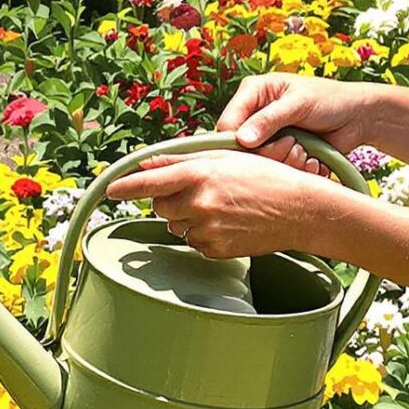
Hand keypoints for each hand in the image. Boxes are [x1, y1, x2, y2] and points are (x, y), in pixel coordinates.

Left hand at [102, 149, 343, 260]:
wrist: (298, 209)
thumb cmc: (264, 177)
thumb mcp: (223, 158)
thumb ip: (181, 162)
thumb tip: (147, 164)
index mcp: (199, 175)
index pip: (149, 182)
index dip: (126, 187)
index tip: (110, 190)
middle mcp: (199, 203)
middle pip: (161, 206)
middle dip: (170, 199)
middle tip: (198, 191)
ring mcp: (207, 229)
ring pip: (176, 225)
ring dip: (187, 217)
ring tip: (219, 206)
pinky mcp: (215, 249)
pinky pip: (194, 242)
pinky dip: (203, 233)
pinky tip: (227, 223)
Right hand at [216, 73, 370, 170]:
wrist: (360, 117)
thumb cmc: (330, 99)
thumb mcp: (298, 104)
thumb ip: (268, 119)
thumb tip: (242, 140)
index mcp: (252, 93)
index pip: (227, 123)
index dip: (236, 141)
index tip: (255, 149)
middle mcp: (255, 116)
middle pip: (241, 149)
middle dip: (270, 152)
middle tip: (293, 144)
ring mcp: (269, 138)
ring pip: (261, 164)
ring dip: (286, 160)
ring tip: (304, 149)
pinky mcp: (283, 155)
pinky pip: (279, 171)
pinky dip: (297, 168)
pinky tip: (311, 158)